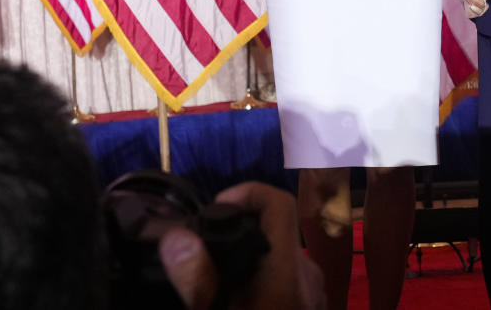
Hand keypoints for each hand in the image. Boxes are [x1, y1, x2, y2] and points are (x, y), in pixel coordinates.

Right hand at [158, 182, 324, 309]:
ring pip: (280, 258)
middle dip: (240, 230)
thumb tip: (176, 237)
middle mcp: (307, 274)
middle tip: (205, 249)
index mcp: (287, 270)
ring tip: (217, 275)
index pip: (280, 203)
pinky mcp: (313, 307)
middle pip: (276, 231)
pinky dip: (264, 278)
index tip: (216, 207)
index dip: (248, 192)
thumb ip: (199, 280)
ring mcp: (314, 293)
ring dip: (250, 258)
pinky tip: (240, 296)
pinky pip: (288, 280)